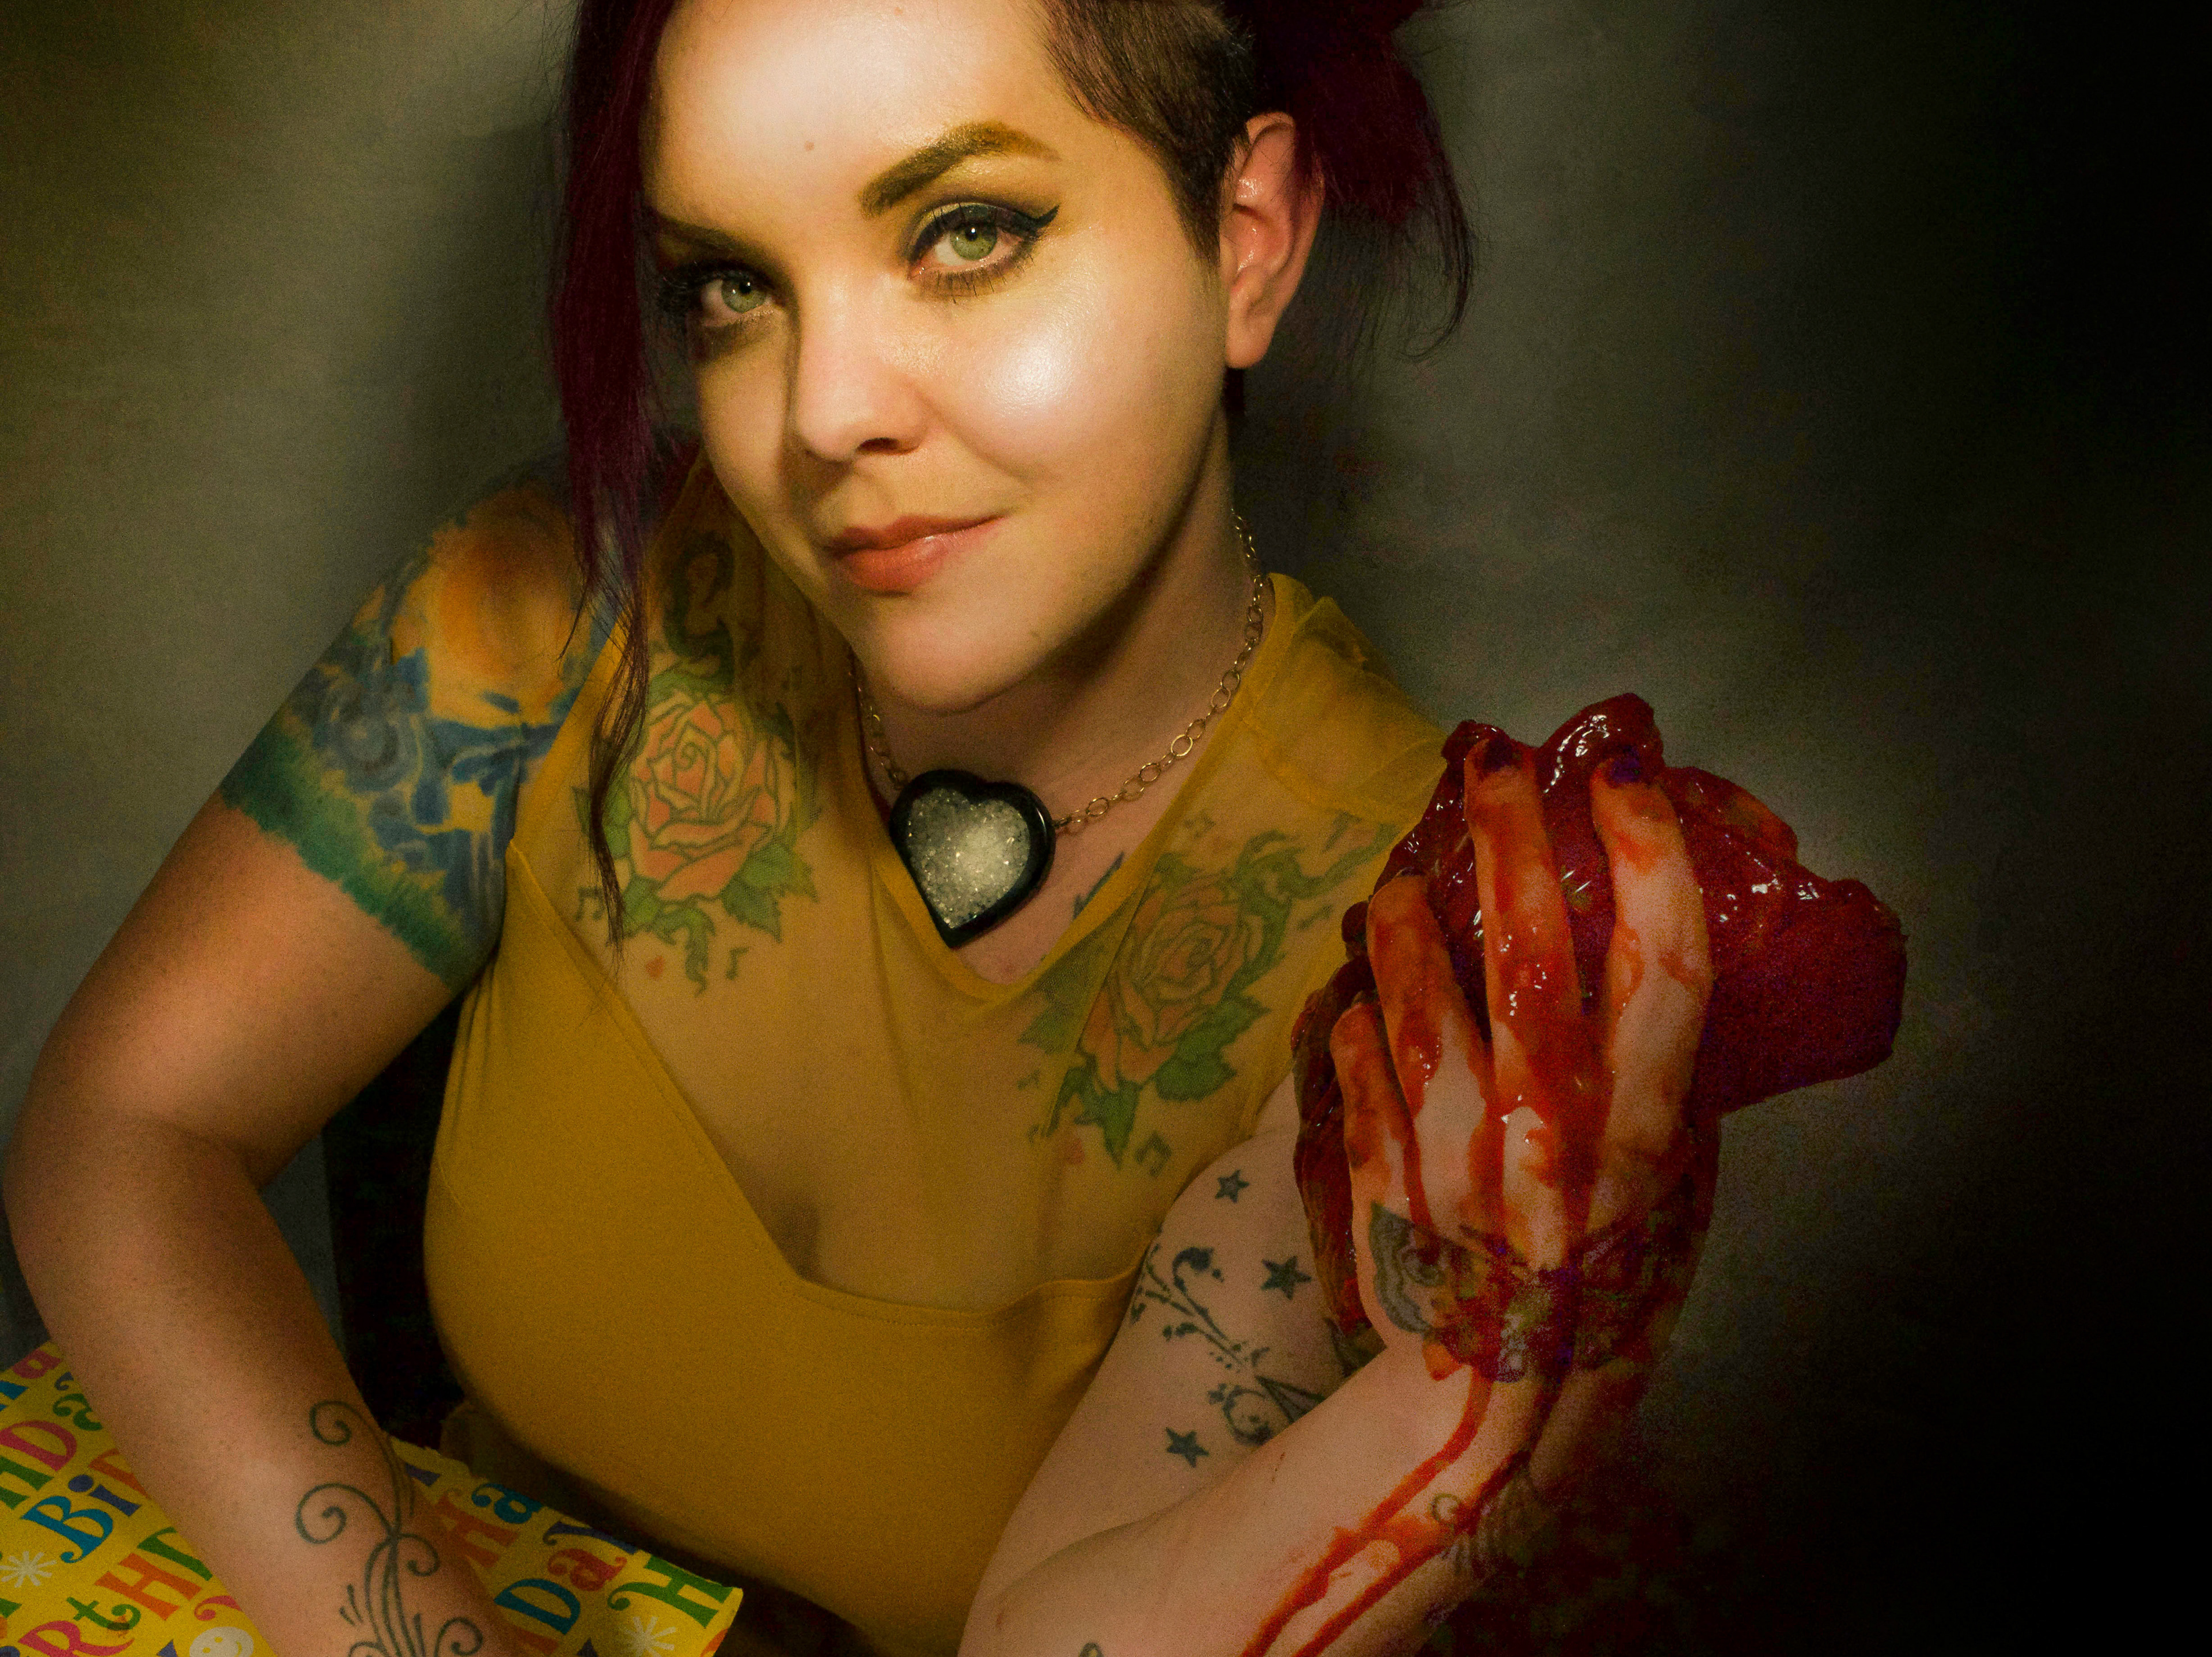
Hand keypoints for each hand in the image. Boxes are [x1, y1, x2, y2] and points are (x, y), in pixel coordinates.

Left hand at [1330, 734, 1713, 1514]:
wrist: (1493, 1412)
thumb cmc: (1599, 1296)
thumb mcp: (1671, 1197)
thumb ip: (1659, 1087)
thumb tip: (1639, 964)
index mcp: (1642, 1134)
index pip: (1665, 968)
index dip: (1650, 859)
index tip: (1626, 780)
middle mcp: (1547, 1129)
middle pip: (1527, 948)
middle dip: (1507, 836)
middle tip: (1489, 761)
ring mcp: (1450, 1147)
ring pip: (1412, 989)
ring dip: (1402, 917)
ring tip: (1401, 880)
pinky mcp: (1375, 1165)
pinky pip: (1353, 1051)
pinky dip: (1356, 1007)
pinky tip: (1363, 985)